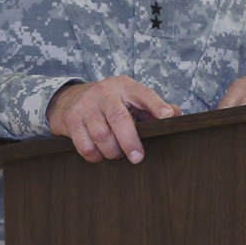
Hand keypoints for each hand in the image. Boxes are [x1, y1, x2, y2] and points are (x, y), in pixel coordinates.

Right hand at [47, 77, 180, 163]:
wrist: (69, 98)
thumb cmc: (109, 101)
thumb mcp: (130, 98)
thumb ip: (152, 107)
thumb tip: (177, 115)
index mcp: (125, 87)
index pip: (144, 94)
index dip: (156, 105)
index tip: (167, 117)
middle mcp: (105, 92)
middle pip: (119, 118)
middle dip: (130, 141)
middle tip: (137, 158)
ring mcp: (86, 105)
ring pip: (102, 135)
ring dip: (112, 151)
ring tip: (117, 153)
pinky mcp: (71, 119)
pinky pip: (86, 146)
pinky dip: (95, 156)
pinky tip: (100, 153)